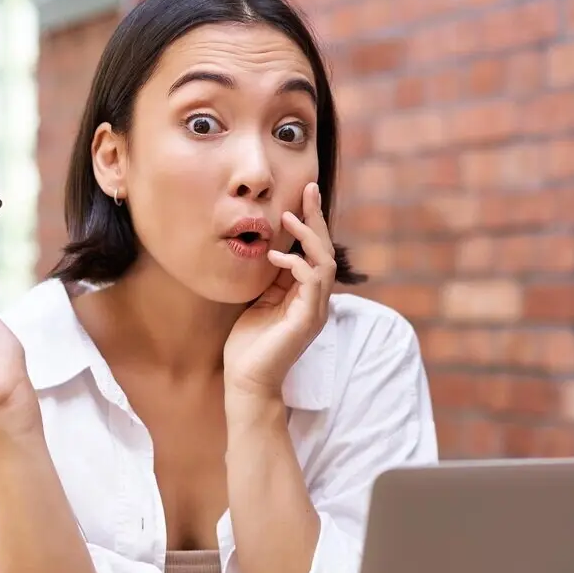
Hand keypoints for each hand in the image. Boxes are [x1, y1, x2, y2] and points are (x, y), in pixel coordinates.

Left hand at [223, 182, 335, 399]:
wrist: (247, 382)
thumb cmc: (249, 346)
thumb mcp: (259, 301)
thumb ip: (270, 279)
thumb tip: (270, 249)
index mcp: (305, 296)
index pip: (315, 252)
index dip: (311, 223)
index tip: (303, 195)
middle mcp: (316, 301)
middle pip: (326, 251)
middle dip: (317, 219)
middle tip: (308, 190)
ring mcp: (315, 311)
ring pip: (324, 263)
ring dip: (308, 237)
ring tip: (289, 218)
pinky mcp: (307, 320)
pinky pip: (311, 282)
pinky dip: (296, 264)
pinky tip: (275, 257)